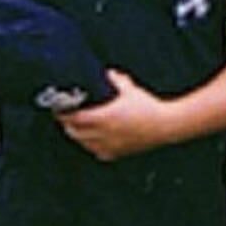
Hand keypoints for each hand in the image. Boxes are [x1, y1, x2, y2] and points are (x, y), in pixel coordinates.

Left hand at [58, 70, 172, 160]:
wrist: (166, 125)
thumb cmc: (149, 107)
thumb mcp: (131, 90)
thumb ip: (116, 80)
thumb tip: (107, 73)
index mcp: (105, 117)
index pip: (75, 119)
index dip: (64, 115)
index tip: (59, 110)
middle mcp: (105, 133)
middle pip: (75, 133)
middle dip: (68, 125)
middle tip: (66, 118)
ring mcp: (111, 145)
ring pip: (85, 145)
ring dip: (78, 137)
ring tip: (77, 129)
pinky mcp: (119, 152)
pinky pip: (99, 153)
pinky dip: (93, 147)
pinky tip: (94, 142)